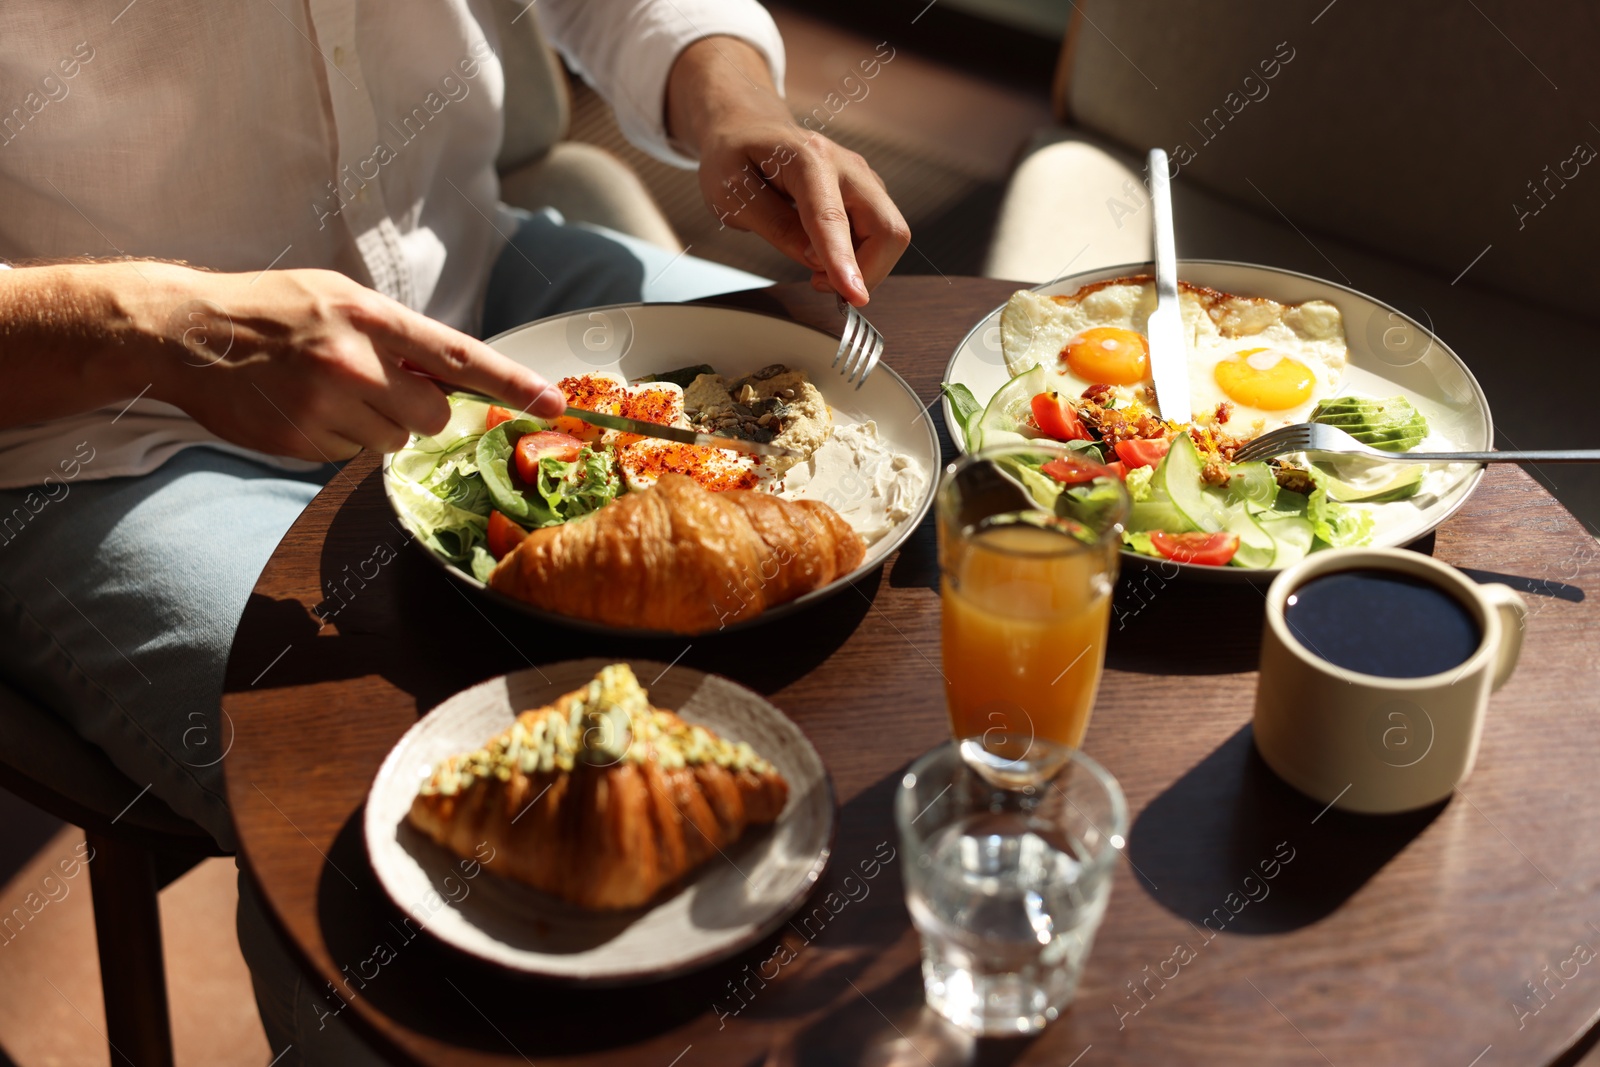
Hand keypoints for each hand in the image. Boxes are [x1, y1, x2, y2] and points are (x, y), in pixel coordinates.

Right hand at [137, 264, 564, 459]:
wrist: (186, 333)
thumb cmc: (273, 310)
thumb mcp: (340, 297)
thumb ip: (398, 334)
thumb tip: (455, 374)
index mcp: (369, 316)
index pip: (459, 356)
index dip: (511, 383)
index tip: (552, 403)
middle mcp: (353, 362)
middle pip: (432, 415)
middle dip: (419, 410)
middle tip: (378, 388)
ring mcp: (326, 406)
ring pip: (393, 440)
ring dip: (374, 424)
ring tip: (328, 392)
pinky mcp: (303, 442)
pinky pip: (352, 456)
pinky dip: (339, 439)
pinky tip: (305, 410)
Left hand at [666, 37, 909, 305]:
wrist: (749, 128)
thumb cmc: (735, 157)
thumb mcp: (733, 196)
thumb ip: (775, 227)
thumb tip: (814, 259)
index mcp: (808, 159)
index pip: (832, 218)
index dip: (843, 260)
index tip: (854, 296)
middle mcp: (846, 166)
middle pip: (887, 228)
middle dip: (865, 271)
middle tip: (819, 283)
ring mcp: (863, 179)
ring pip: (889, 236)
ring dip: (862, 266)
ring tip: (816, 266)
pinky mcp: (868, 193)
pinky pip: (880, 234)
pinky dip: (860, 256)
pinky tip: (827, 253)